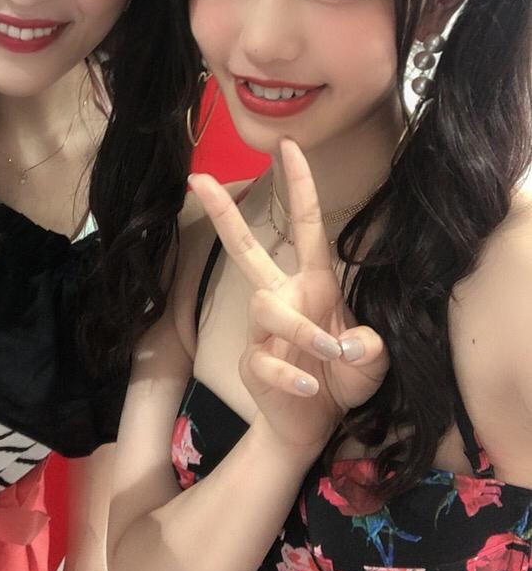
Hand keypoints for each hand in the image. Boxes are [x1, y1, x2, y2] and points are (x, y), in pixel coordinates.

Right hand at [189, 138, 387, 455]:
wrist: (313, 423)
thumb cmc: (344, 378)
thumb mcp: (372, 362)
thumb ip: (371, 347)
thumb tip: (349, 342)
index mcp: (314, 283)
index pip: (306, 227)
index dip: (299, 186)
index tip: (289, 146)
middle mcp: (284, 296)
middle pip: (246, 249)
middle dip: (224, 214)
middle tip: (197, 179)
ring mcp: (263, 329)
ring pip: (265, 306)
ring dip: (300, 328)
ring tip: (329, 353)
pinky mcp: (253, 361)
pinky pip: (265, 357)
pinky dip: (291, 373)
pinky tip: (309, 388)